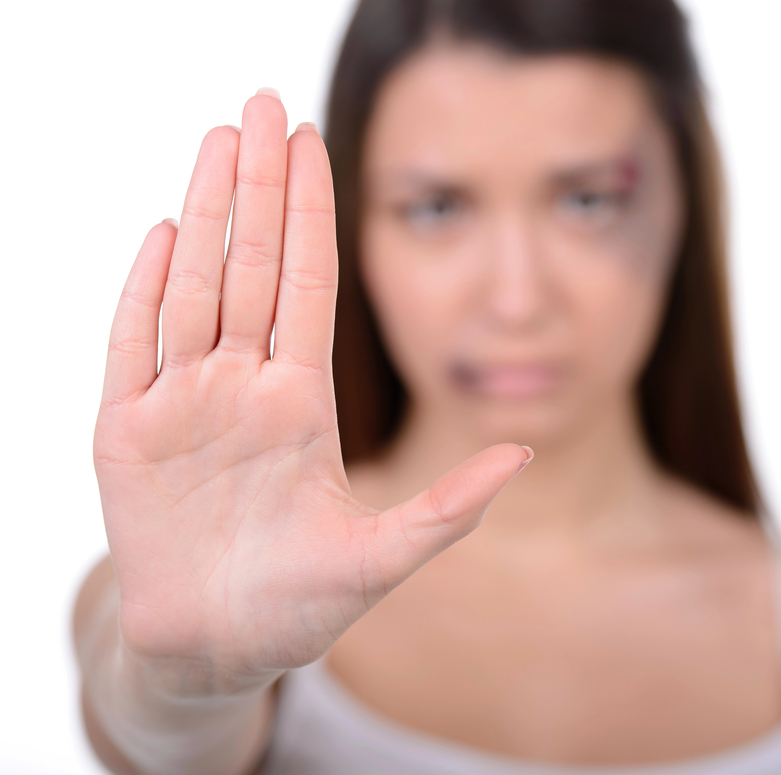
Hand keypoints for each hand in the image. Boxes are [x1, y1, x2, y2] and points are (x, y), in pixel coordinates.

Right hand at [94, 91, 529, 697]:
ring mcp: (182, 404)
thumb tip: (524, 455)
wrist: (219, 650)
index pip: (307, 287)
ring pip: (194, 287)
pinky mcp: (126, 434)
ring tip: (218, 139)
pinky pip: (132, 347)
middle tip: (263, 106)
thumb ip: (449, 506)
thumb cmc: (300, 606)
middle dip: (258, 186)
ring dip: (206, 212)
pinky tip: (165, 231)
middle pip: (251, 267)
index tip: (315, 147)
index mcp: (300, 403)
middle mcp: (242, 388)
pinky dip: (144, 291)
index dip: (311, 217)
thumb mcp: (384, 556)